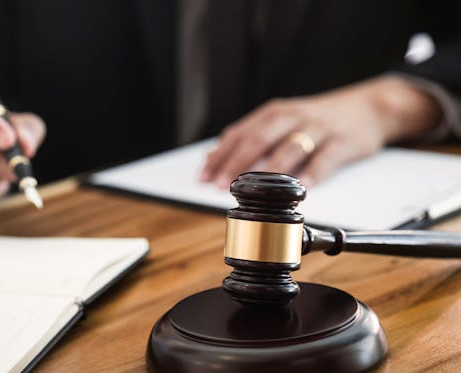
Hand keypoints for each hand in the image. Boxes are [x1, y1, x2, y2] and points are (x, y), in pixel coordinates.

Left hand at [200, 76, 441, 187]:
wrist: (369, 107)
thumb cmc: (318, 118)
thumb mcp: (285, 119)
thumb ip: (254, 135)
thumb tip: (217, 157)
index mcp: (275, 112)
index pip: (240, 133)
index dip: (220, 155)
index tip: (204, 176)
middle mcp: (293, 116)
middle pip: (259, 139)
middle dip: (236, 164)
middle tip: (220, 185)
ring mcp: (318, 128)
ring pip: (289, 148)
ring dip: (269, 171)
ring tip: (253, 190)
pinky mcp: (343, 141)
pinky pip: (325, 159)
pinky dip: (311, 174)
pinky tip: (300, 189)